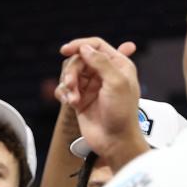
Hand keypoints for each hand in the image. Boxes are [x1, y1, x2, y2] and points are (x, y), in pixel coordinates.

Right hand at [56, 38, 146, 169]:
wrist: (115, 141)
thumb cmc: (122, 113)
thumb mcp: (116, 83)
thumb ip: (101, 62)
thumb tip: (84, 48)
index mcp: (118, 65)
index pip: (96, 46)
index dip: (80, 45)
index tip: (65, 50)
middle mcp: (104, 73)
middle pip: (79, 60)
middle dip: (72, 71)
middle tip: (71, 85)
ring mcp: (91, 87)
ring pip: (70, 74)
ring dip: (68, 85)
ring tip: (73, 99)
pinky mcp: (80, 99)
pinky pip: (65, 89)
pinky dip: (64, 94)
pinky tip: (71, 104)